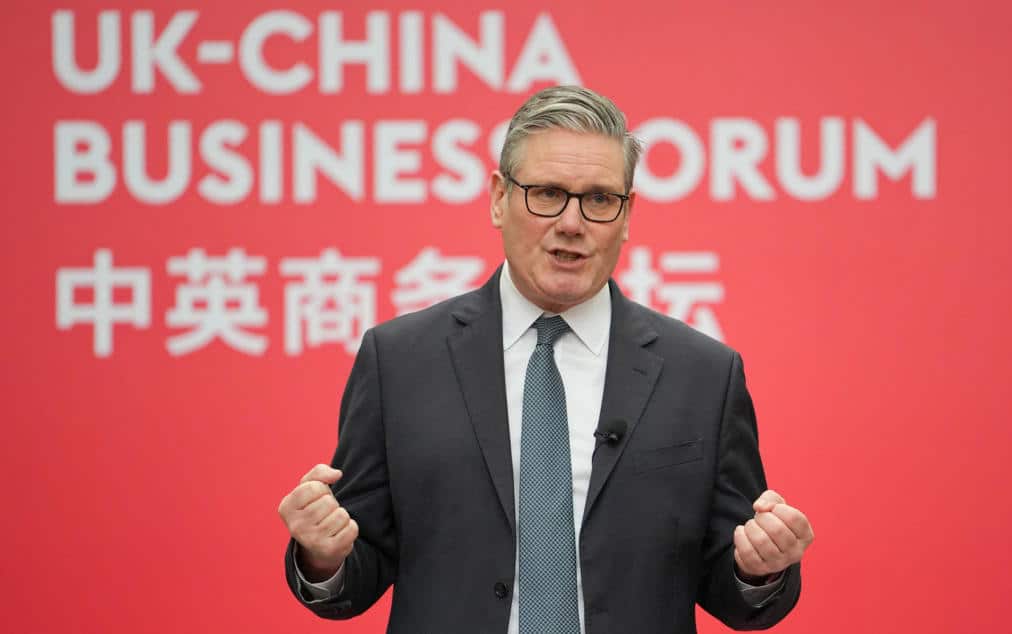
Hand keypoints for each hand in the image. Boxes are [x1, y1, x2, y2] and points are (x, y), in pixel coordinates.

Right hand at [278, 464, 358, 580]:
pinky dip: (350, 528)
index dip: (321, 489)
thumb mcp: (310, 486)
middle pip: (328, 502)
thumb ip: (320, 472)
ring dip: (341, 516)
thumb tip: (337, 474)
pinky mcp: (328, 550)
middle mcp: (295, 526)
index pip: (313, 487)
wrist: (318, 543)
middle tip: (324, 514)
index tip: (316, 499)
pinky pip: (351, 529)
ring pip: (341, 515)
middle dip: (332, 504)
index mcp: (286, 508)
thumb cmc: (314, 508)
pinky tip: (339, 533)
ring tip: (331, 523)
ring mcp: (311, 541)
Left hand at [733, 489, 813, 580]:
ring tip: (751, 526)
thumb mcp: (776, 505)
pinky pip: (747, 551)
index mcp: (805, 536)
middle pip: (777, 529)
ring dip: (750, 526)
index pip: (794, 518)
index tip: (773, 509)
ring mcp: (778, 563)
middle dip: (762, 517)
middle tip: (759, 518)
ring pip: (761, 540)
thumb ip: (770, 499)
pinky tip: (741, 532)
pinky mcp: (761, 568)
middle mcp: (796, 552)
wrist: (761, 546)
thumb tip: (760, 507)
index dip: (778, 508)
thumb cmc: (773, 521)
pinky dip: (740, 536)